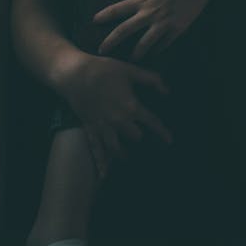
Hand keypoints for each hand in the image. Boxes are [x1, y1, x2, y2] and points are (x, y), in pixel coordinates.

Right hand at [58, 53, 171, 177]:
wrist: (75, 74)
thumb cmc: (105, 70)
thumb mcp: (131, 70)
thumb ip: (152, 79)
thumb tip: (167, 90)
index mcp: (131, 107)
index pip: (152, 123)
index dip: (162, 132)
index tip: (170, 141)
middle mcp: (118, 121)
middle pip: (136, 137)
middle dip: (140, 137)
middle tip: (144, 140)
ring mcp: (103, 127)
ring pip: (117, 148)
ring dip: (124, 153)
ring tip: (128, 157)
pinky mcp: (90, 128)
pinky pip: (96, 149)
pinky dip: (101, 163)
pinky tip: (104, 175)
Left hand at [93, 0, 217, 60]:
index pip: (117, 9)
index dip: (104, 16)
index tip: (94, 22)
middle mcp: (150, 12)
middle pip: (125, 30)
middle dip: (111, 41)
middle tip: (102, 51)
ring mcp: (165, 22)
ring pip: (145, 42)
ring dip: (137, 52)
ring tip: (132, 59)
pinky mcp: (179, 27)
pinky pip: (165, 43)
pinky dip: (159, 49)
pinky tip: (155, 54)